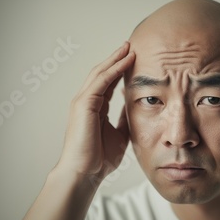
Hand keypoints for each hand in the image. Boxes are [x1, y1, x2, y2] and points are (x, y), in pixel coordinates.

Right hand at [57, 42, 134, 179]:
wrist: (85, 172)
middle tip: (131, 46)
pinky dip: (114, 69)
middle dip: (116, 59)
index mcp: (94, 108)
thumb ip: (125, 118)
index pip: (108, 83)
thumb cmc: (99, 158)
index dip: (119, 70)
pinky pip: (101, 81)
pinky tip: (126, 60)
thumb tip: (135, 105)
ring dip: (115, 59)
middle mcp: (86, 101)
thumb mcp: (120, 133)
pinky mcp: (83, 103)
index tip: (133, 60)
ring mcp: (83, 101)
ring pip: (100, 73)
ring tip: (129, 47)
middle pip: (102, 73)